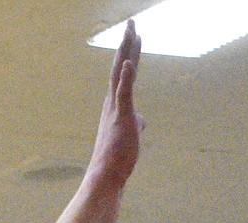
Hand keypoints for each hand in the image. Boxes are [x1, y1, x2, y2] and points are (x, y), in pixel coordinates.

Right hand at [87, 22, 142, 192]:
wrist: (105, 176)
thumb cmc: (117, 159)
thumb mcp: (131, 136)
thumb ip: (136, 123)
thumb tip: (142, 119)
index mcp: (115, 104)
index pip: (124, 73)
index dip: (130, 53)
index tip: (134, 35)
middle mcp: (112, 102)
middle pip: (121, 66)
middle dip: (127, 43)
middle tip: (132, 22)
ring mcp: (115, 109)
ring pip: (121, 74)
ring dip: (126, 52)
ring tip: (131, 31)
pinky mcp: (120, 118)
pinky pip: (123, 94)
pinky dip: (126, 77)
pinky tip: (130, 62)